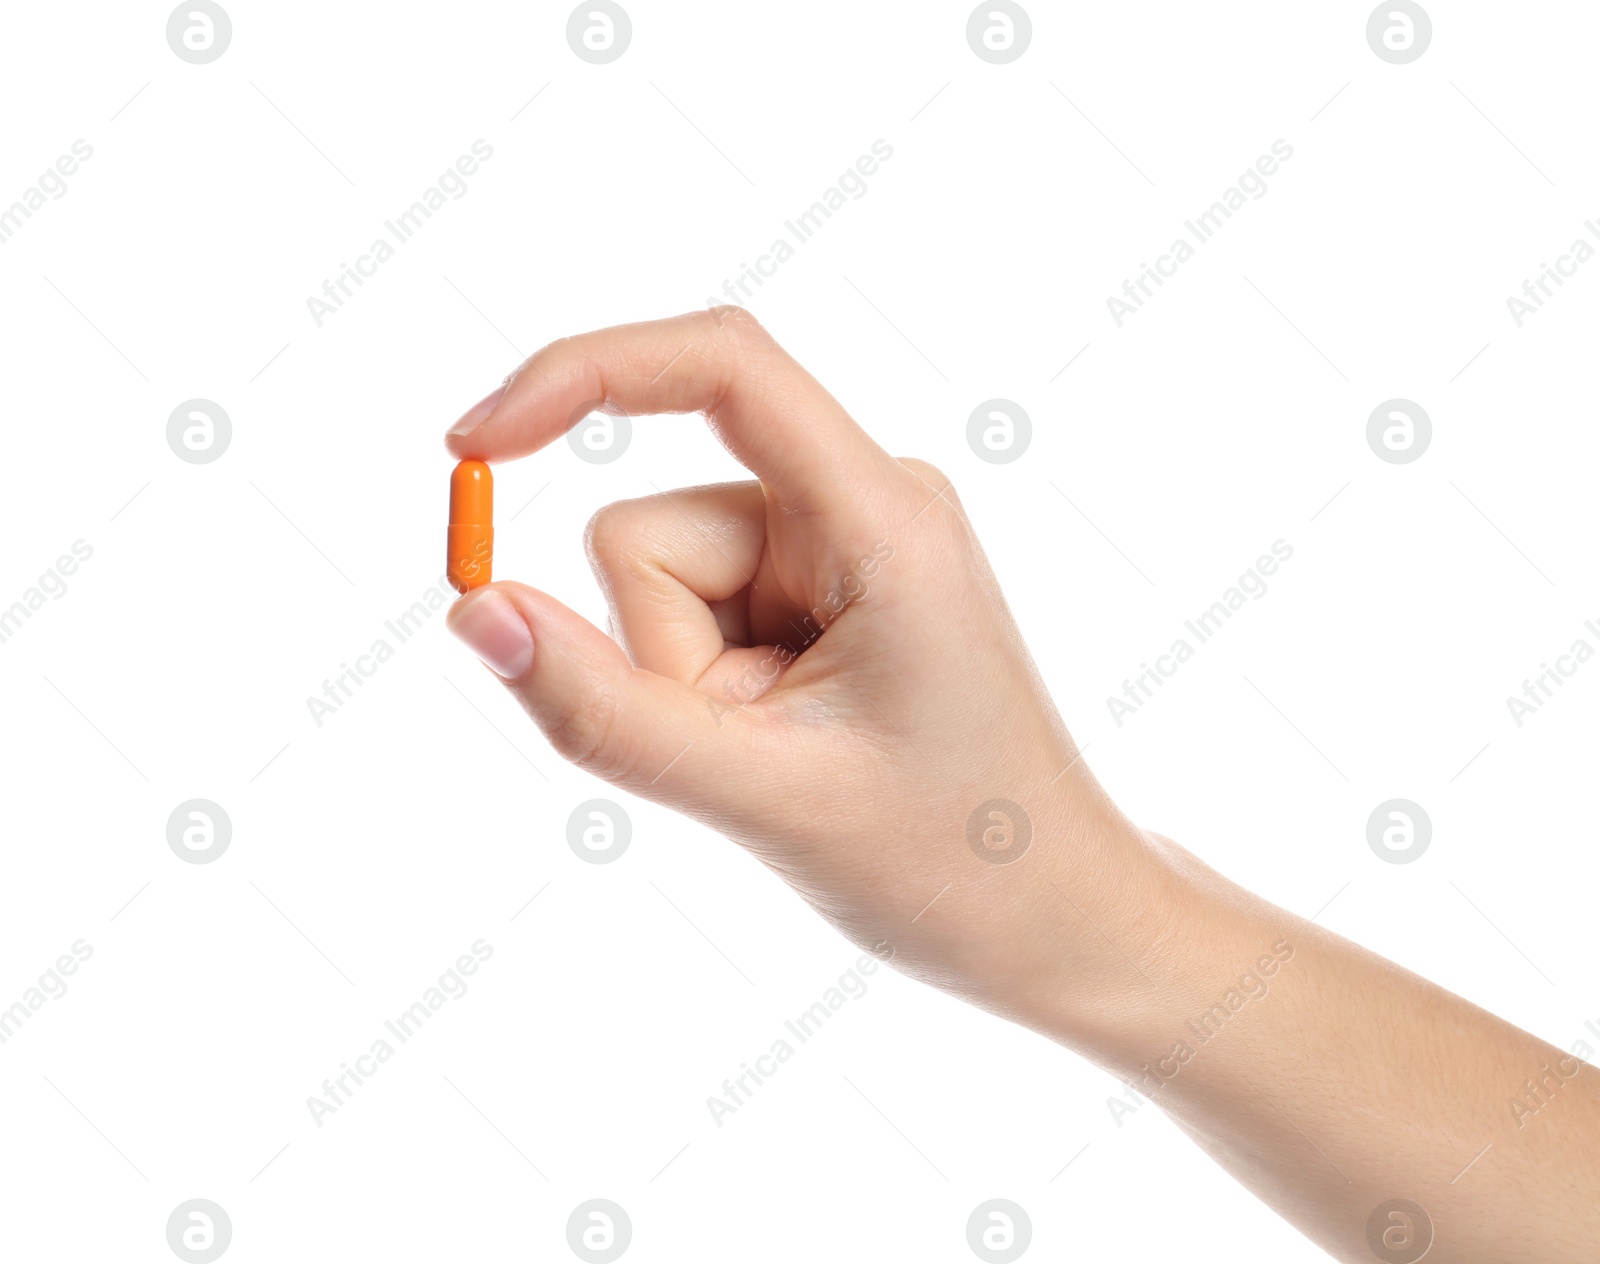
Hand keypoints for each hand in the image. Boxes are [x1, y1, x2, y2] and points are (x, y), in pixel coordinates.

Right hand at [443, 307, 1163, 1029]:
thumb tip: (476, 611)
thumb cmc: (954, 865)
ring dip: (685, 683)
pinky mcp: (821, 591)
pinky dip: (705, 687)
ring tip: (784, 753)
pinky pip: (693, 614)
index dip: (579, 376)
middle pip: (651, 530)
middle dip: (658, 656)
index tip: (471, 448)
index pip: (721, 367)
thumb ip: (605, 711)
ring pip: (659, 582)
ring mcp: (841, 547)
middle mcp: (862, 503)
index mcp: (881, 517)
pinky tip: (789, 743)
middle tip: (758, 750)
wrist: (1057, 919)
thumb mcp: (762, 794)